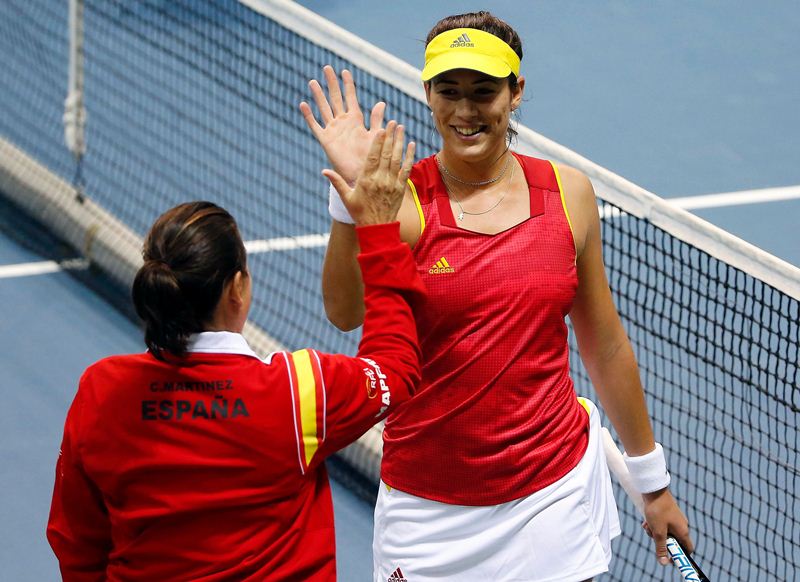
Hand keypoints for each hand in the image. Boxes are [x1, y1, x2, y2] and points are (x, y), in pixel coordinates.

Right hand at [299, 65, 385, 184]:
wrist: (362, 174)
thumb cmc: (371, 157)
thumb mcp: (375, 135)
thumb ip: (376, 119)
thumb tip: (381, 103)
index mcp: (356, 120)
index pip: (350, 97)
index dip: (347, 84)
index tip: (344, 71)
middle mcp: (343, 123)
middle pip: (335, 98)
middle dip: (331, 83)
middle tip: (327, 68)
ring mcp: (333, 130)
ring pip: (324, 108)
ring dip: (319, 95)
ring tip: (313, 82)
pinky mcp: (326, 140)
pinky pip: (315, 126)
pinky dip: (309, 116)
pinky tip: (303, 105)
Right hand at [323, 121, 414, 225]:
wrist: (377, 228)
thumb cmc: (360, 213)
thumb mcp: (347, 198)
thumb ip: (337, 182)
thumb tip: (324, 171)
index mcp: (366, 180)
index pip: (373, 157)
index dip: (378, 142)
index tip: (381, 129)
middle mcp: (380, 180)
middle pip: (386, 155)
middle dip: (390, 137)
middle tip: (393, 122)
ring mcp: (392, 184)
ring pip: (397, 159)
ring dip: (400, 142)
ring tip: (401, 128)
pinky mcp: (400, 188)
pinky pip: (406, 169)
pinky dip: (409, 156)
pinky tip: (411, 144)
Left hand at [641, 488, 692, 565]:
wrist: (653, 490)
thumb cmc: (657, 510)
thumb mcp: (657, 532)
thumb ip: (661, 547)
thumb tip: (663, 563)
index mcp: (683, 531)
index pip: (687, 549)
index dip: (679, 556)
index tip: (667, 557)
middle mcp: (682, 525)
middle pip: (673, 541)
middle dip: (660, 541)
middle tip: (652, 536)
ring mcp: (675, 519)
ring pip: (665, 532)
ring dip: (654, 532)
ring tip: (647, 526)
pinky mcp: (668, 513)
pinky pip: (662, 524)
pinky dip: (654, 525)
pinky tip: (646, 521)